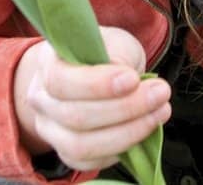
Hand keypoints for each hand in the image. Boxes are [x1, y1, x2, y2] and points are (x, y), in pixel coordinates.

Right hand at [13, 26, 171, 171]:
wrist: (95, 72)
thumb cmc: (105, 52)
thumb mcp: (114, 40)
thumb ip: (118, 56)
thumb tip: (129, 82)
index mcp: (47, 63)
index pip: (60, 81)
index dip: (97, 85)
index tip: (133, 79)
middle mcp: (41, 99)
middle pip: (74, 116)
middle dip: (124, 108)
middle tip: (161, 93)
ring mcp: (50, 129)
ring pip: (80, 146)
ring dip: (127, 132)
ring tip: (159, 113)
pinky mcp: (66, 152)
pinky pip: (90, 162)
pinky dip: (120, 150)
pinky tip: (142, 130)